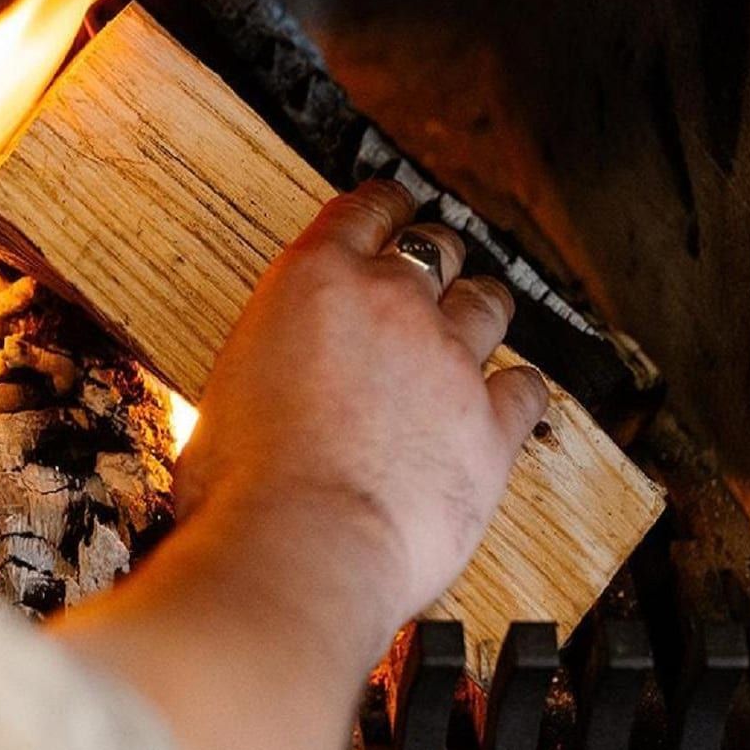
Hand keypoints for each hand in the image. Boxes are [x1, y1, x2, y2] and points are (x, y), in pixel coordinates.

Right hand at [170, 179, 550, 658]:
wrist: (300, 544)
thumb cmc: (240, 484)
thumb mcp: (223, 395)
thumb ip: (265, 369)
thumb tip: (265, 395)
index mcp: (313, 283)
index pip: (364, 211)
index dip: (383, 205)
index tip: (390, 205)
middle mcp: (391, 304)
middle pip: (435, 248)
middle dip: (433, 257)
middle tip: (429, 269)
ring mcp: (450, 360)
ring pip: (489, 303)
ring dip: (478, 309)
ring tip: (472, 322)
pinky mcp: (493, 423)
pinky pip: (526, 387)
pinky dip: (516, 390)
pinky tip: (507, 397)